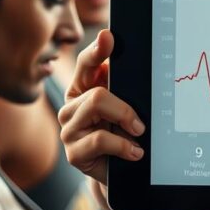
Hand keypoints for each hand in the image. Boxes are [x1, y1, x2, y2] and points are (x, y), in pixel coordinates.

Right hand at [58, 30, 144, 183]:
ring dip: (125, 122)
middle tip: (140, 123)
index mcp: (83, 90)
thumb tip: (124, 65)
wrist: (121, 172)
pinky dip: (123, 146)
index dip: (96, 50)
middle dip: (124, 107)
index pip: (86, 64)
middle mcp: (71, 107)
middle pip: (97, 92)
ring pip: (96, 108)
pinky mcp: (73, 153)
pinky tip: (134, 152)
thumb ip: (123, 87)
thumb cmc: (123, 134)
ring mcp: (68, 130)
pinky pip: (100, 140)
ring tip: (138, 135)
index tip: (108, 37)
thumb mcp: (125, 108)